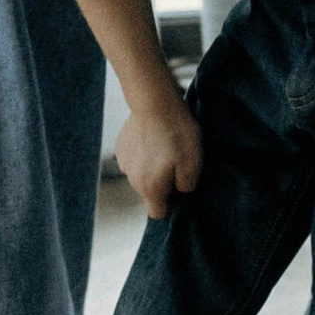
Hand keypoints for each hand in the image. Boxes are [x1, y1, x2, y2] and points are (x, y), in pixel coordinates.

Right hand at [116, 84, 201, 218]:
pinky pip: (134, 159)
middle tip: (176, 162)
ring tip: (164, 147)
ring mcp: (124, 163)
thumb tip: (182, 192)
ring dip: (151, 167)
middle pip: (149, 193)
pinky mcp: (121, 147)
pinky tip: (153, 138)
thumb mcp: (193, 163)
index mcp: (151, 188)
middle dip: (162, 184)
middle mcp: (133, 180)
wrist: (155, 101)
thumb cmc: (176, 133)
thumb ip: (186, 186)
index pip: (157, 213)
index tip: (179, 189)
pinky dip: (142, 153)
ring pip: (141, 175)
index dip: (170, 206)